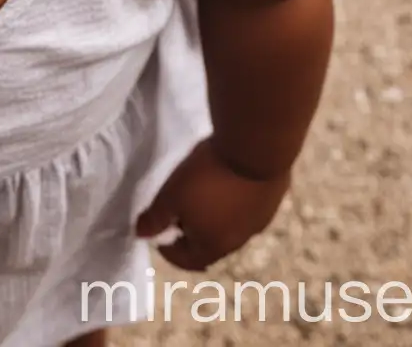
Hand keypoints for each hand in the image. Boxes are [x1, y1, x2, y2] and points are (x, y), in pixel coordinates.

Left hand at [134, 137, 289, 270]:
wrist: (255, 150)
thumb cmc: (208, 177)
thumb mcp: (172, 195)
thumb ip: (156, 217)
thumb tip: (142, 234)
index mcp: (214, 245)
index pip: (188, 260)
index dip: (170, 251)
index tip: (160, 234)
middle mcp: (239, 241)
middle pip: (210, 244)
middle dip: (192, 233)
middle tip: (179, 213)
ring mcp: (258, 222)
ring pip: (230, 226)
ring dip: (215, 217)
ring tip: (202, 195)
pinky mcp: (270, 201)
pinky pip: (246, 208)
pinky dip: (233, 202)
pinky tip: (228, 183)